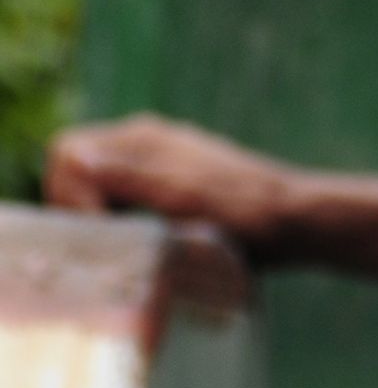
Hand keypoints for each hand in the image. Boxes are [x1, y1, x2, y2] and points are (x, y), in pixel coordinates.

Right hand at [43, 115, 295, 249]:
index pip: (66, 154)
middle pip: (76, 167)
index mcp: (140, 139)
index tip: (94, 234)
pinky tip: (139, 241)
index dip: (66, 196)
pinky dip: (119, 215)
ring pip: (99, 182)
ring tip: (115, 249)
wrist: (301, 221)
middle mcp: (145, 140)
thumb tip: (73, 160)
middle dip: (75, 206)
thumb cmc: (246, 215)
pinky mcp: (175, 178)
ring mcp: (161, 157)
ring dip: (97, 213)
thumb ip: (127, 178)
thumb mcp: (182, 199)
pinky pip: (124, 191)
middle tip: (98, 248)